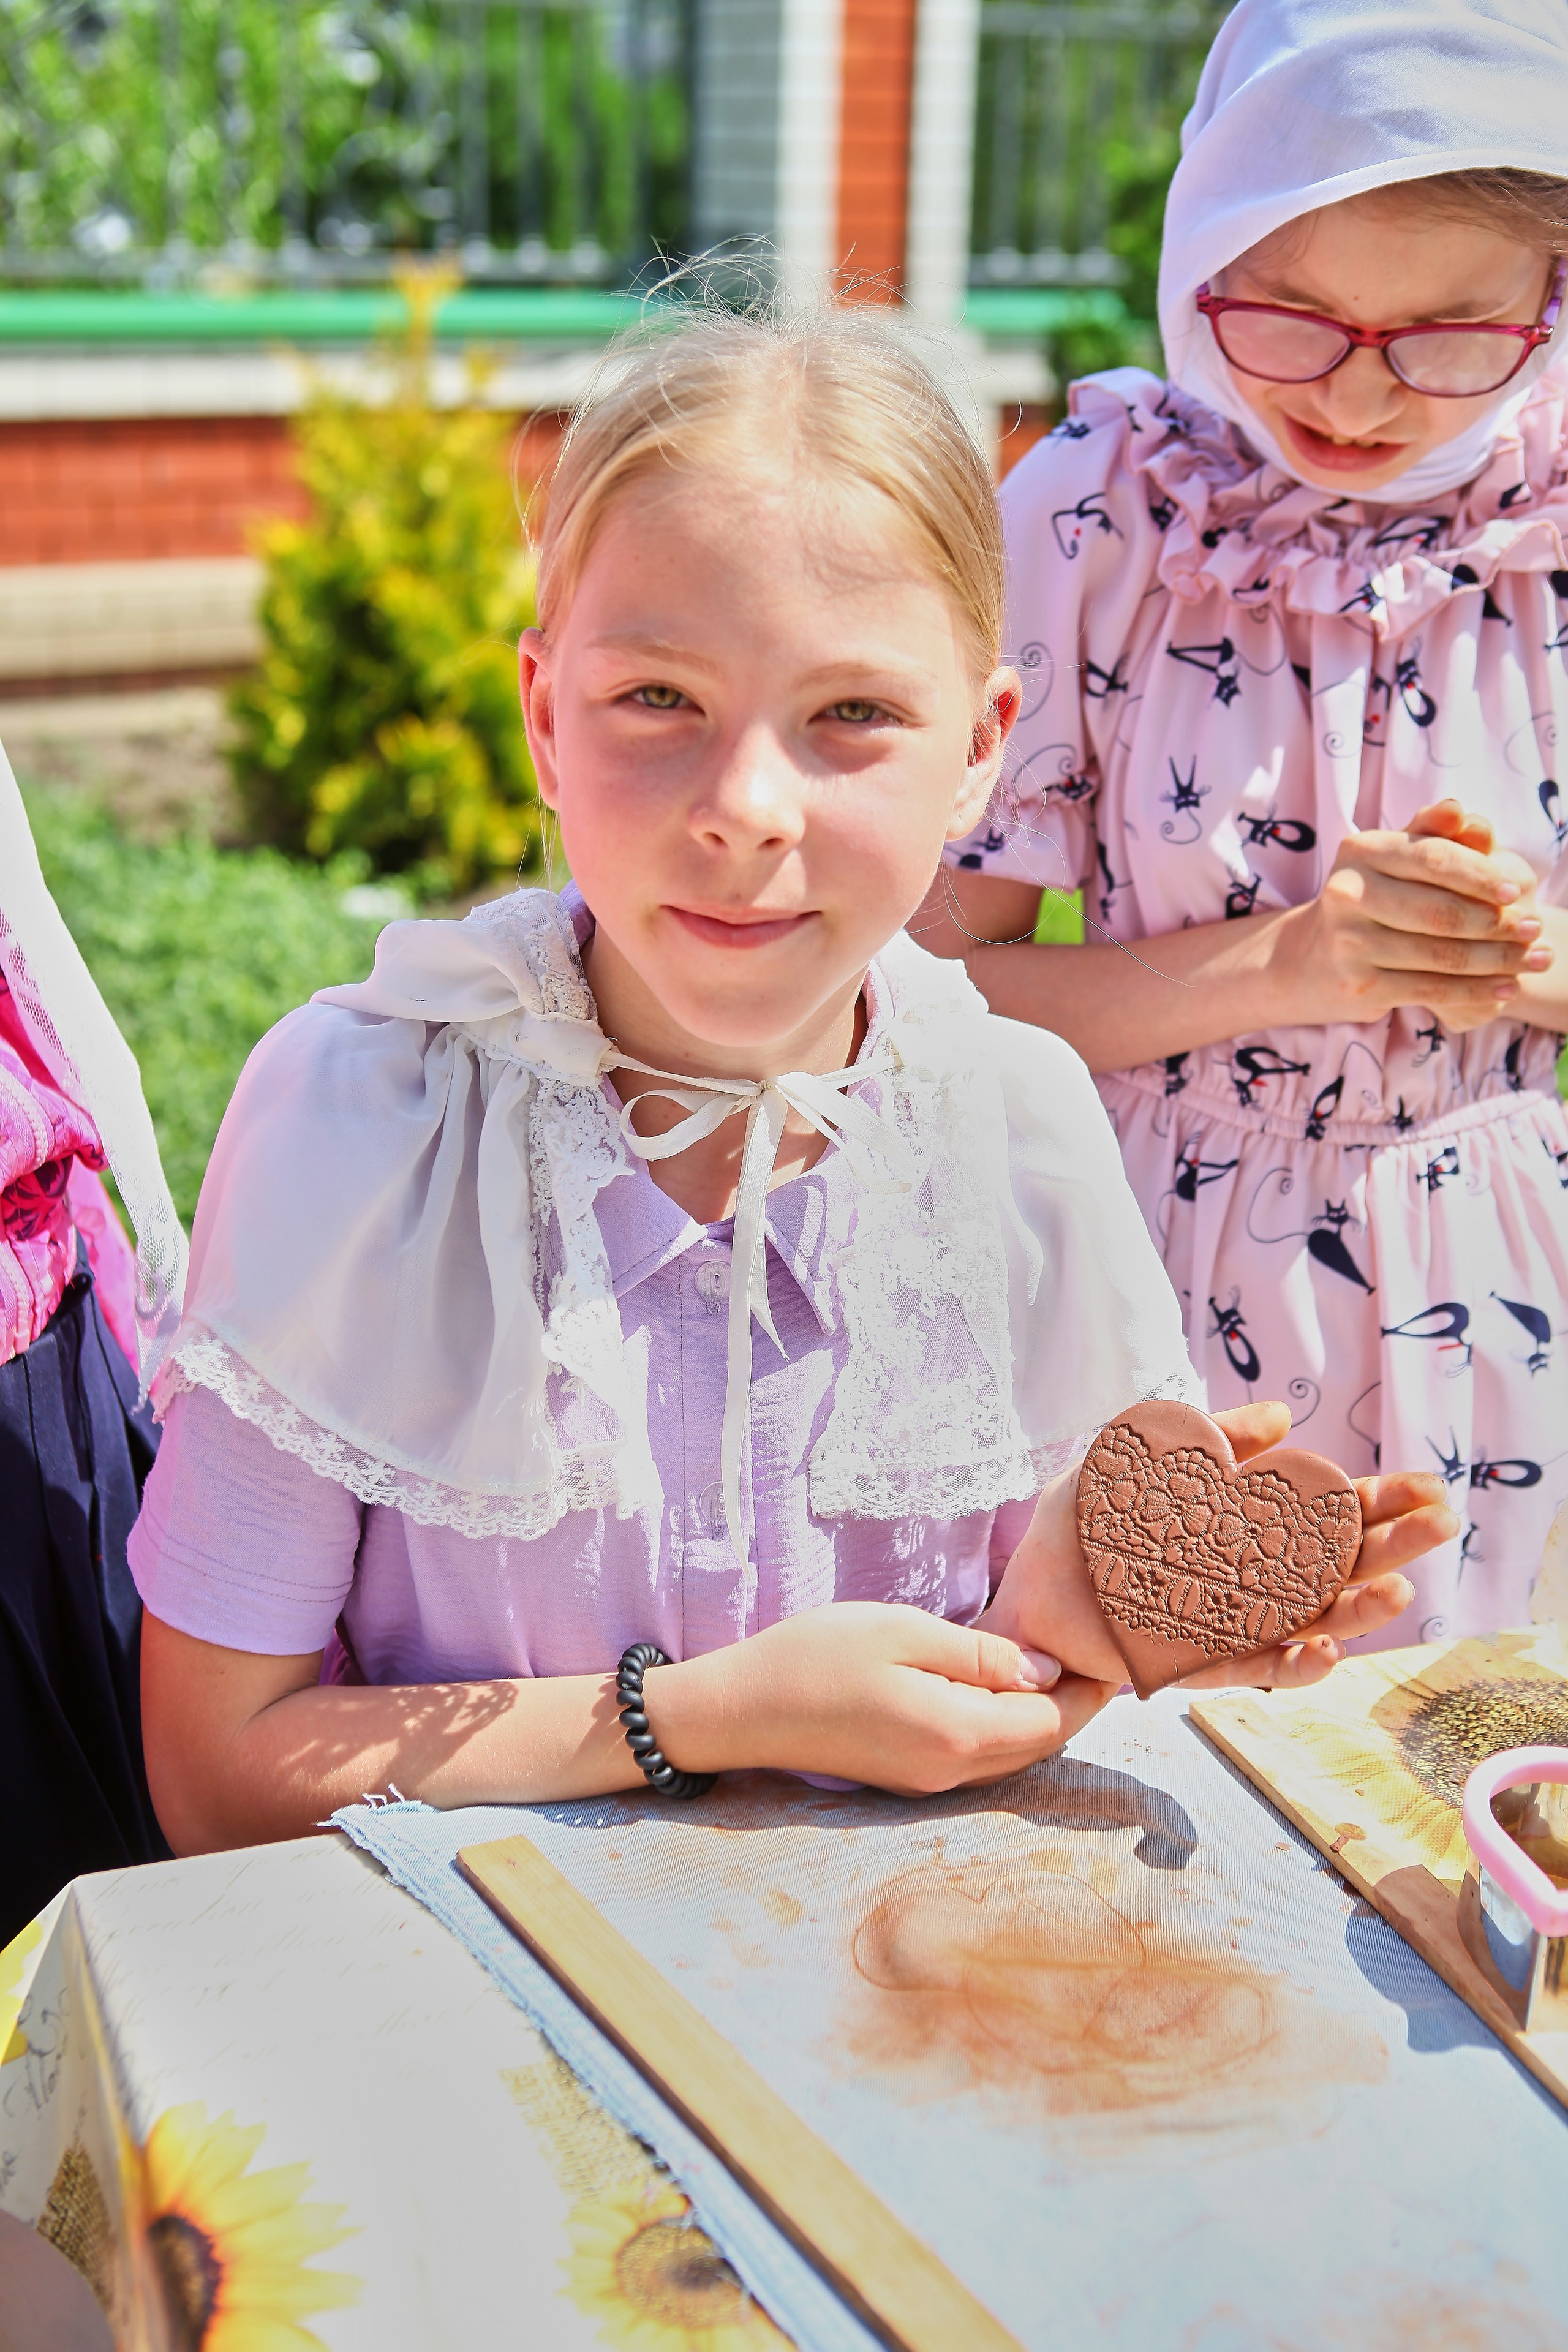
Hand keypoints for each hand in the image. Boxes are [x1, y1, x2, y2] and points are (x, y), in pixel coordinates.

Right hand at [648, 1602, 1118, 1796]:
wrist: (743, 1709)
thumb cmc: (817, 1656)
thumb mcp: (902, 1631)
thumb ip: (978, 1652)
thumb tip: (1044, 1667)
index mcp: (957, 1733)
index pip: (1053, 1722)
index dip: (1090, 1688)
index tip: (1113, 1648)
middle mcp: (951, 1771)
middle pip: (1041, 1747)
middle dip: (1076, 1705)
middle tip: (1100, 1653)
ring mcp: (928, 1781)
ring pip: (1013, 1757)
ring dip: (1043, 1719)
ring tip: (1061, 1666)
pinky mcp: (908, 1778)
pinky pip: (981, 1759)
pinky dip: (1007, 1729)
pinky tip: (1004, 1690)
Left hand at [982, 1401, 1457, 1696]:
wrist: (1026, 1594)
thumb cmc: (1082, 1529)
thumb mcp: (1142, 1460)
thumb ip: (1208, 1437)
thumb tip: (1281, 1416)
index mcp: (1248, 1530)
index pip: (1328, 1516)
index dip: (1379, 1503)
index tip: (1430, 1488)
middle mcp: (1252, 1582)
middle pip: (1338, 1568)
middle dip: (1392, 1547)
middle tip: (1440, 1524)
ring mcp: (1229, 1627)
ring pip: (1310, 1623)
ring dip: (1355, 1610)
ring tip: (1397, 1590)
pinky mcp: (1194, 1665)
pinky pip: (1251, 1670)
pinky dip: (1289, 1663)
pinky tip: (1320, 1645)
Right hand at [1271, 798, 1550, 1031]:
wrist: (1309, 959)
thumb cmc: (1370, 898)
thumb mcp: (1394, 857)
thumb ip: (1431, 832)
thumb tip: (1460, 811)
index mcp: (1360, 851)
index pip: (1433, 859)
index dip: (1480, 875)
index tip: (1515, 890)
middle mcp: (1347, 895)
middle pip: (1440, 912)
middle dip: (1496, 923)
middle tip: (1534, 929)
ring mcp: (1350, 944)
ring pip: (1442, 955)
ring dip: (1497, 960)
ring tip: (1534, 959)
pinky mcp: (1360, 987)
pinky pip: (1432, 989)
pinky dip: (1476, 990)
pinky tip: (1507, 987)